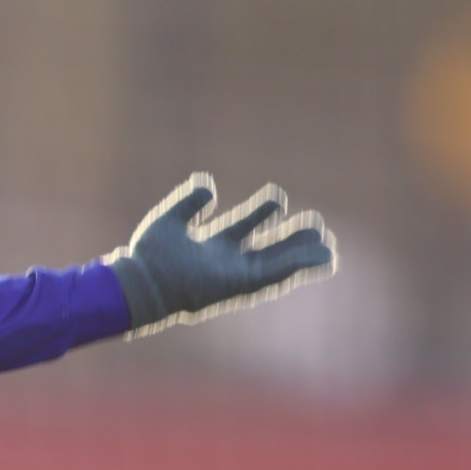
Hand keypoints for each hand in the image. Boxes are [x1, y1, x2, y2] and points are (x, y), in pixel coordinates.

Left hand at [109, 173, 336, 333]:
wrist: (143, 282)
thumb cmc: (149, 257)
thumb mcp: (171, 219)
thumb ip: (190, 201)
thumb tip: (208, 184)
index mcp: (211, 247)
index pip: (244, 227)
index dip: (262, 213)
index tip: (279, 199)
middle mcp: (226, 262)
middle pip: (266, 248)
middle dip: (290, 238)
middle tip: (316, 224)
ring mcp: (236, 275)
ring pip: (277, 264)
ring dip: (302, 254)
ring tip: (328, 244)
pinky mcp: (242, 285)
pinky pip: (276, 275)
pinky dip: (297, 266)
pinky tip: (319, 258)